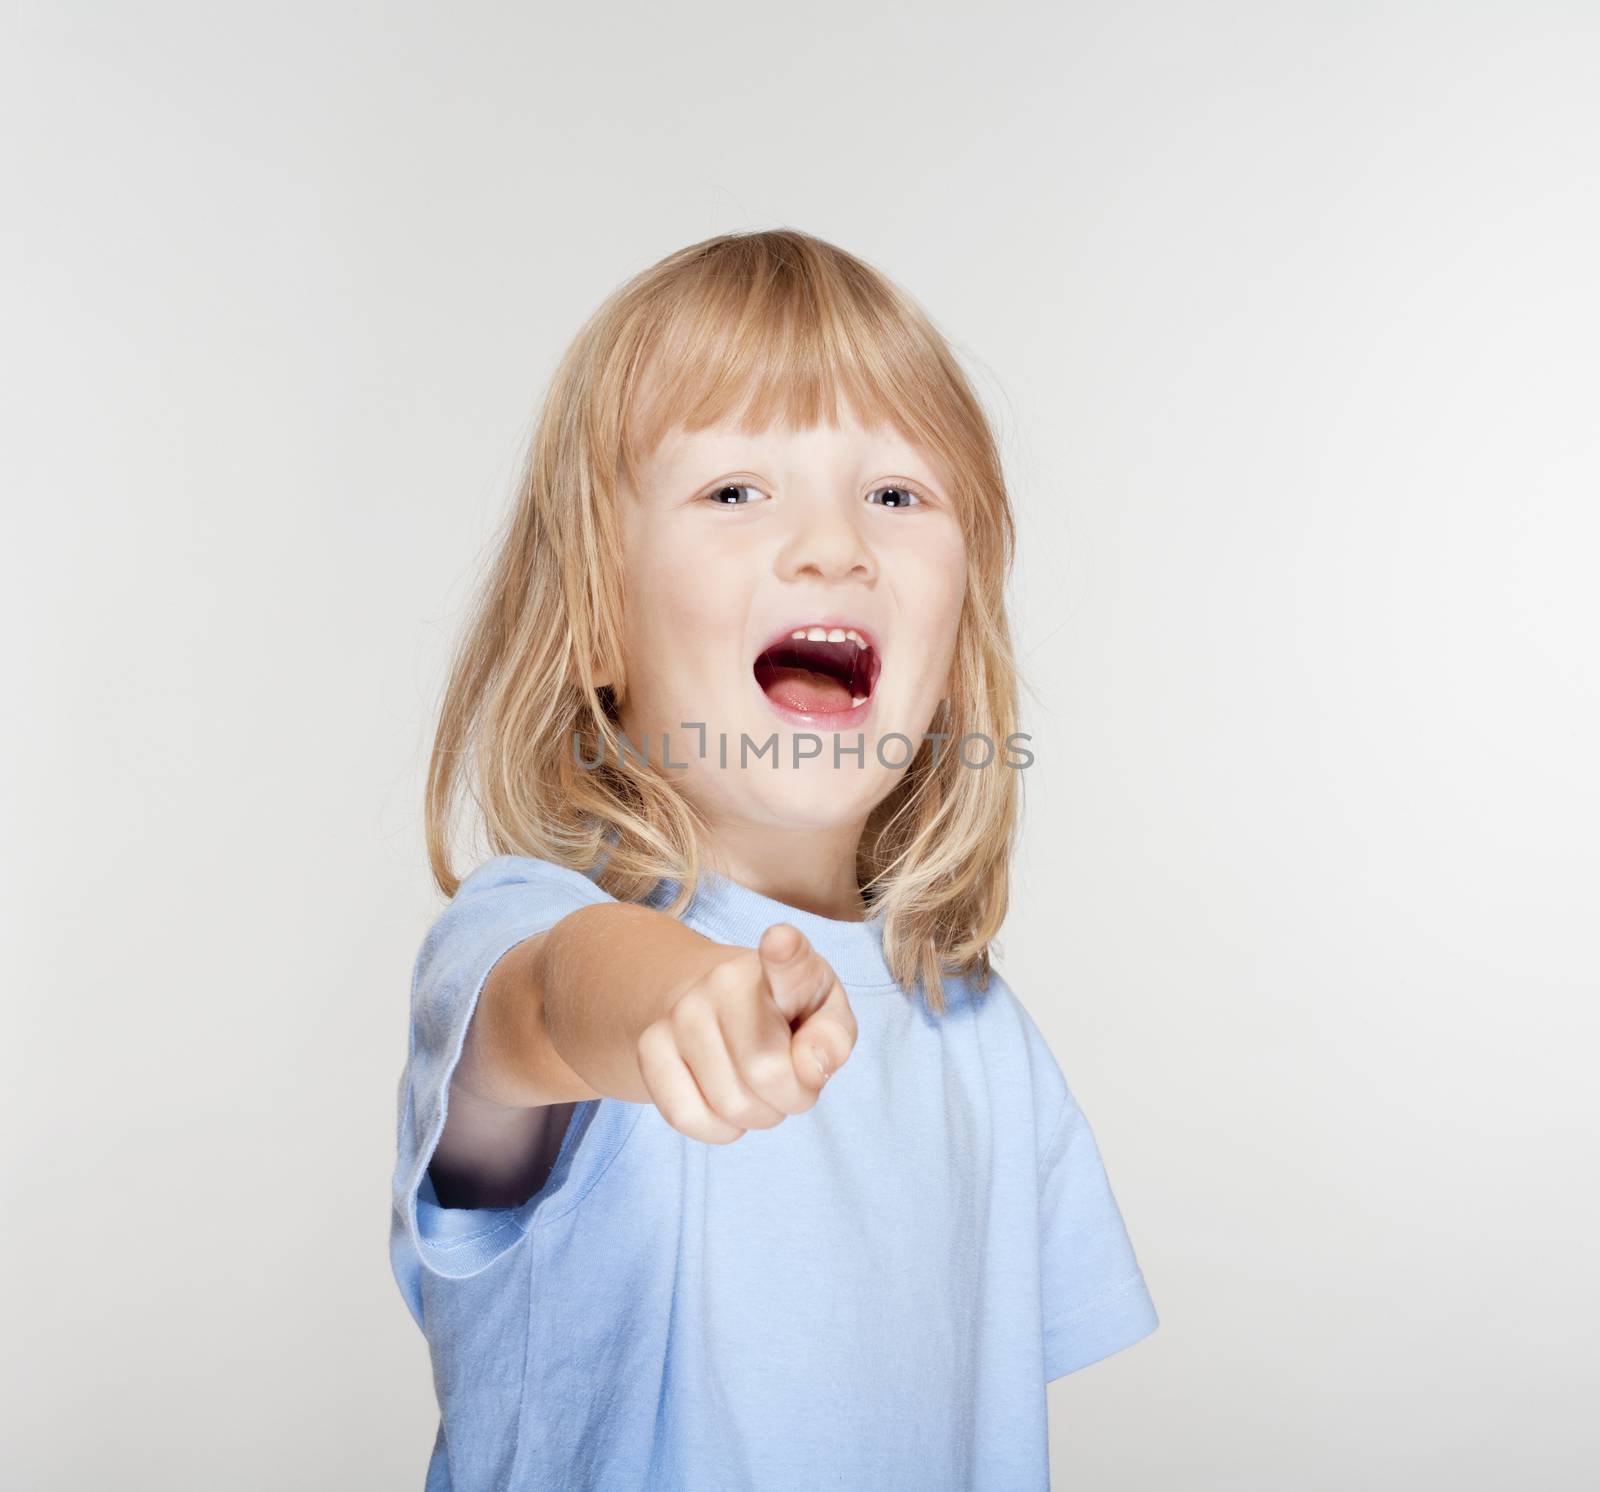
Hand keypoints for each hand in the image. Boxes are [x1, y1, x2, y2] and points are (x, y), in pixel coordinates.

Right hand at [634, 923, 857, 1143]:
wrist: (712, 1002)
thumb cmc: (785, 1014)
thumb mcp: (825, 1014)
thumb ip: (833, 1038)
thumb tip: (811, 1067)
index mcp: (784, 967)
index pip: (787, 959)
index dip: (785, 952)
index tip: (781, 940)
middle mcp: (725, 979)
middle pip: (767, 1073)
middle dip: (790, 1097)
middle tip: (789, 1079)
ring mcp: (682, 1011)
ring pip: (730, 1105)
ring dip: (757, 1114)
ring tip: (757, 1085)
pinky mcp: (650, 1046)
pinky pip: (687, 1117)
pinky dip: (717, 1129)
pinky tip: (723, 1100)